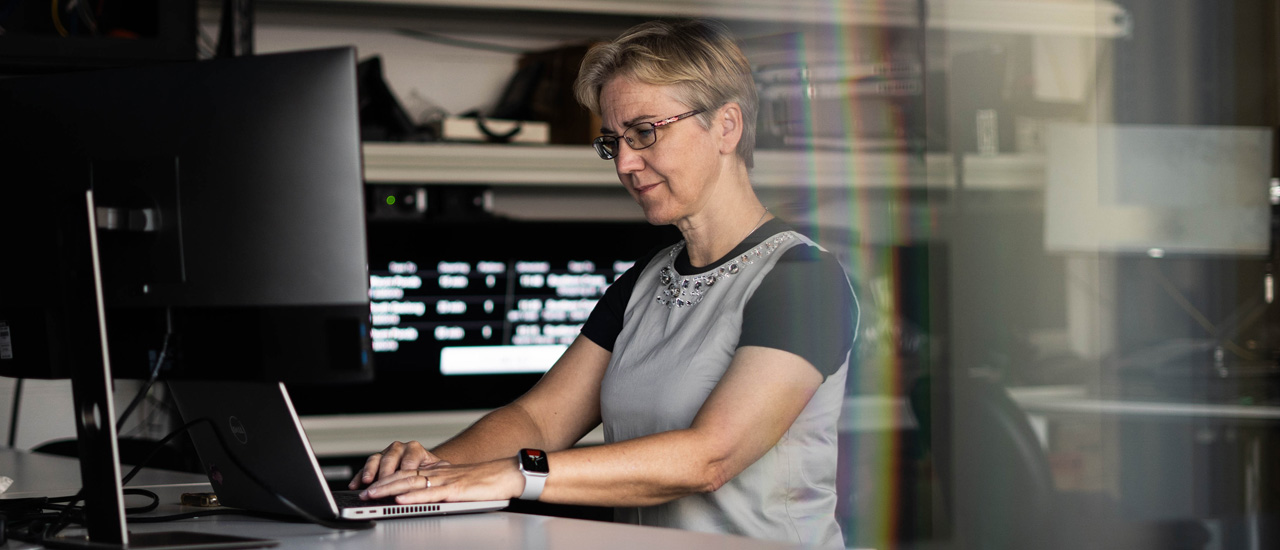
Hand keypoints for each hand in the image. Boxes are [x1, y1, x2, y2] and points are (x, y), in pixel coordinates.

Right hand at [349, 441, 448, 489]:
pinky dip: (360, 476)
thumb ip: (438, 471)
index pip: (409, 459)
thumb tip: (444, 473)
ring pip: (376, 459)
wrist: (424, 468)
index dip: (405, 470)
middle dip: (385, 472)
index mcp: (415, 449)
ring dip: (370, 471)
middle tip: (382, 484)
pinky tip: (355, 485)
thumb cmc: (432, 471)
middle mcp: (400, 448)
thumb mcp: (438, 470)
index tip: (404, 480)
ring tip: (367, 482)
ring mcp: (386, 454)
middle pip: (390, 458)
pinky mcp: (376, 462)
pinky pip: (365, 468)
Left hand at [359, 457, 523, 503]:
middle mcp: (439, 474)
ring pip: (412, 483)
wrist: (512, 474)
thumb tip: (425, 496)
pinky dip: (413, 496)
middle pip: (404, 477)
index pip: (407, 475)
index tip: (370, 487)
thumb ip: (443, 489)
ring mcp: (447, 481)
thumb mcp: (460, 486)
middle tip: (362, 491)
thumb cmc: (489, 483)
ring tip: (373, 494)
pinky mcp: (456, 490)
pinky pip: (430, 493)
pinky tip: (400, 498)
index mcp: (439, 473)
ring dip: (389, 489)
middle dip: (380, 484)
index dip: (387, 480)